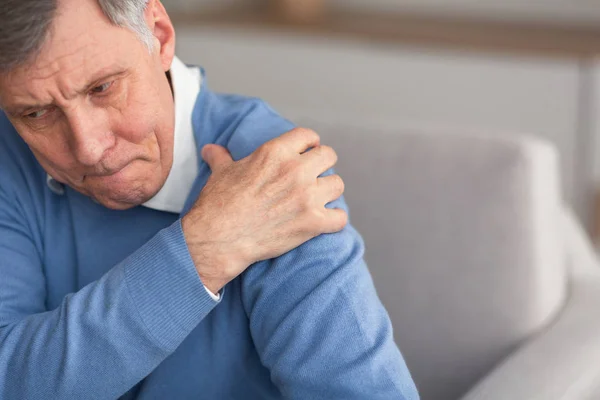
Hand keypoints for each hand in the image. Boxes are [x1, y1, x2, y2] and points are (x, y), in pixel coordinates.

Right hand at [182, 128, 346, 293]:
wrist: (219, 239)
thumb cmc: (218, 204)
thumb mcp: (220, 173)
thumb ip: (221, 157)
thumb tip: (211, 149)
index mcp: (276, 152)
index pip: (308, 136)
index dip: (309, 144)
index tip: (307, 152)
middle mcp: (295, 170)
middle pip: (329, 156)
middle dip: (322, 165)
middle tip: (314, 177)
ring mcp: (307, 196)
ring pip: (337, 184)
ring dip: (329, 192)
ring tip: (318, 199)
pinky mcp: (313, 222)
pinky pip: (340, 217)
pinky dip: (334, 220)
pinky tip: (325, 221)